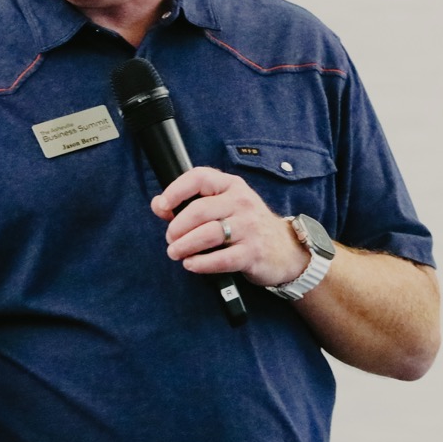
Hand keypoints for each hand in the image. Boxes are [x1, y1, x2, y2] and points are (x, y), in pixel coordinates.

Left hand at [150, 166, 307, 288]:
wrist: (284, 250)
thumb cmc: (246, 225)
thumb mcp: (222, 206)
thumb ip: (189, 203)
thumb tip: (158, 205)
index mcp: (231, 185)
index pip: (200, 177)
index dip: (176, 190)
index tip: (162, 205)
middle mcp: (241, 202)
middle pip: (199, 210)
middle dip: (177, 227)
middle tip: (170, 238)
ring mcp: (249, 227)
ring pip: (208, 234)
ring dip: (185, 246)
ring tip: (176, 252)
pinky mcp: (253, 252)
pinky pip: (221, 259)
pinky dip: (201, 263)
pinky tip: (191, 264)